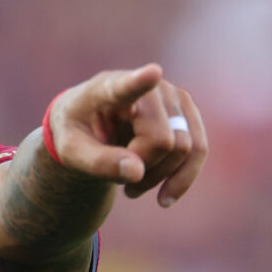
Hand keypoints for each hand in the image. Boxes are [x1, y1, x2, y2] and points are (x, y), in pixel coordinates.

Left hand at [46, 63, 207, 207]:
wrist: (88, 124)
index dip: (141, 81)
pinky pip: (199, 149)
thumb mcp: (72, 152)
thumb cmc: (77, 134)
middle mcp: (149, 86)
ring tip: (131, 189)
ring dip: (161, 177)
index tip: (153, 73)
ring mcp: (173, 96)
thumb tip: (137, 172)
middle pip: (164, 140)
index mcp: (108, 89)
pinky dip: (183, 178)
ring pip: (186, 147)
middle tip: (117, 182)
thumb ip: (98, 162)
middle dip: (144, 169)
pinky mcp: (186, 111)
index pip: (128, 86)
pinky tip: (164, 198)